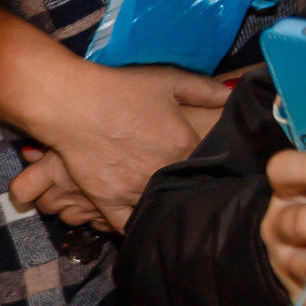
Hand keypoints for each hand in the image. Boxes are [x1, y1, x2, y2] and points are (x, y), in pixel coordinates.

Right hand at [9, 63, 227, 231]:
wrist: (75, 105)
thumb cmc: (122, 89)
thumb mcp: (169, 80)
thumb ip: (205, 89)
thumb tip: (231, 96)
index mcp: (184, 145)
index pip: (206, 164)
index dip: (206, 165)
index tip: (206, 167)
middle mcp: (162, 172)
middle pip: (182, 189)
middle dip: (184, 187)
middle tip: (184, 185)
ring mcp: (134, 190)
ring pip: (156, 207)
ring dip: (160, 206)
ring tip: (164, 205)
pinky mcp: (108, 201)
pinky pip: (125, 224)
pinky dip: (134, 225)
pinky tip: (139, 222)